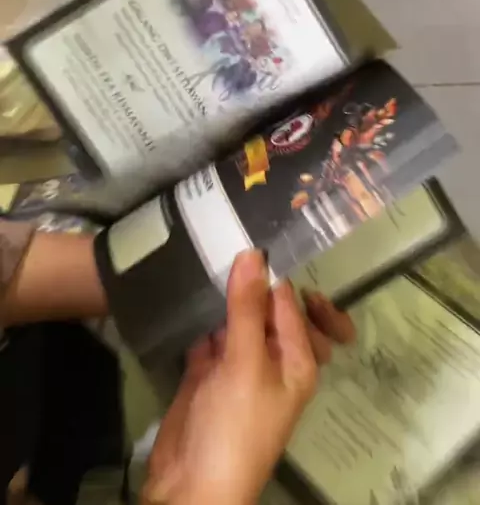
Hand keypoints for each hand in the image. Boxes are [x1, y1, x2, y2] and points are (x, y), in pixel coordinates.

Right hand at [142, 251, 354, 504]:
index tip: (257, 242)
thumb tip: (253, 253)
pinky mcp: (207, 373)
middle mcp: (272, 360)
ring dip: (226, 298)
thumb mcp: (246, 364)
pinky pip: (209, 335)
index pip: (294, 308)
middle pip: (270, 312)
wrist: (191, 485)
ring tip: (208, 259)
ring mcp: (238, 366)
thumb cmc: (236, 425)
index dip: (278, 278)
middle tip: (231, 251)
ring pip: (237, 321)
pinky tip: (188, 292)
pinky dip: (201, 318)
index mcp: (297, 360)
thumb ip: (247, 308)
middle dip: (254, 286)